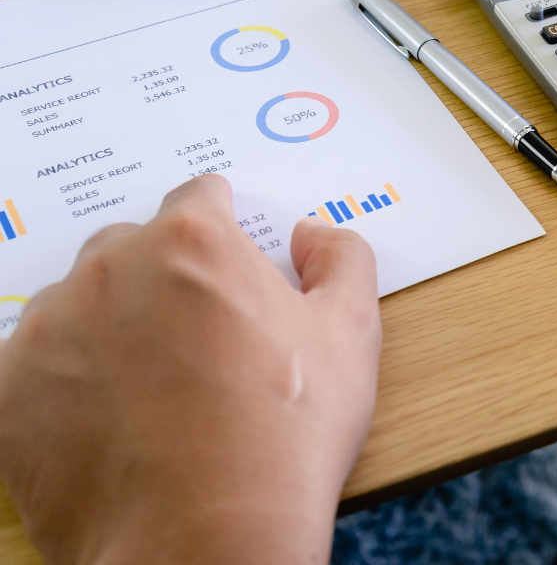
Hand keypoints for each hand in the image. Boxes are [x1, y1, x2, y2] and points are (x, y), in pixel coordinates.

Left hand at [0, 175, 380, 564]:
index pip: (200, 197)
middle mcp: (110, 269)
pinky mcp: (7, 392)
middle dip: (165, 281)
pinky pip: (35, 368)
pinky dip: (68, 385)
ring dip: (112, 331)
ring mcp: (49, 329)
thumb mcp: (351, 334)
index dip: (224, 228)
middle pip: (135, 248)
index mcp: (193, 241)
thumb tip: (309, 236)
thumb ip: (340, 258)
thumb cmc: (282, 437)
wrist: (202, 540)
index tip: (229, 263)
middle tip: (203, 341)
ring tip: (158, 393)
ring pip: (80, 306)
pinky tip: (115, 424)